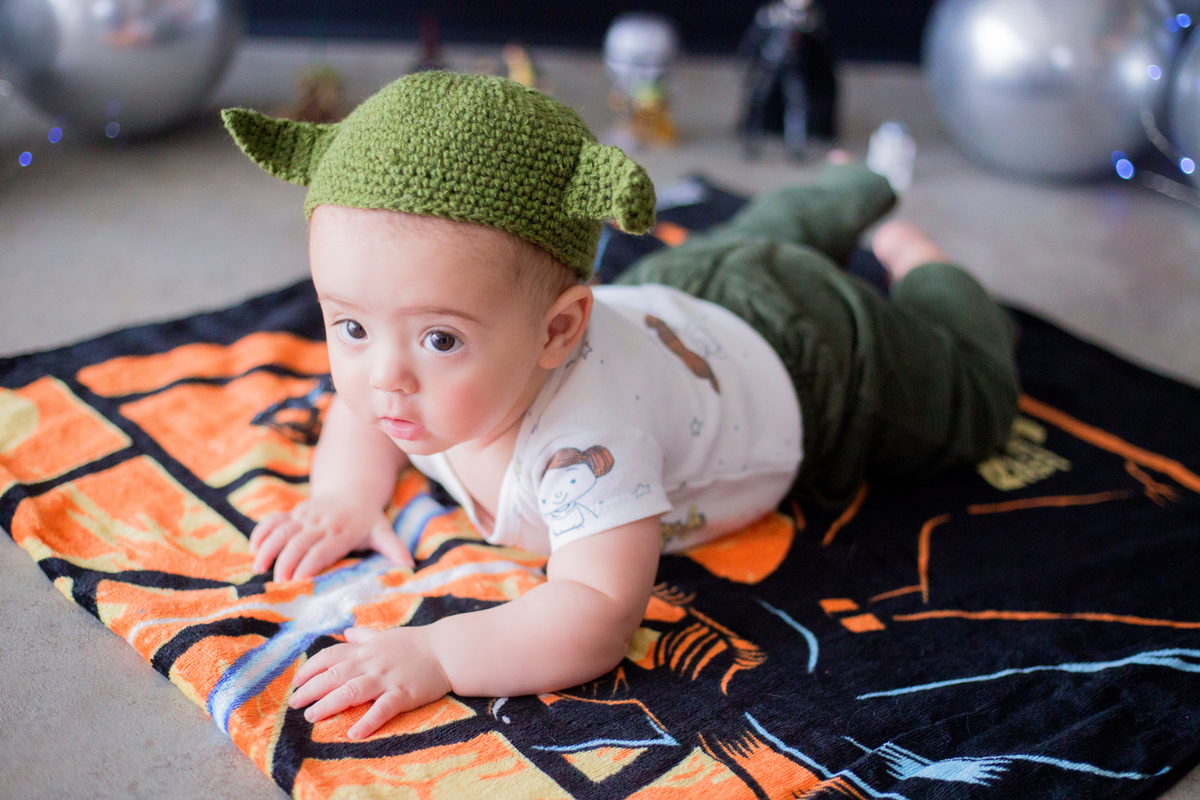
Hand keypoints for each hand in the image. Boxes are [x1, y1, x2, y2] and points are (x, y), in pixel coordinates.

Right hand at [249, 494, 412, 581]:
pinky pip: (274, 520)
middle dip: (286, 562)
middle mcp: (321, 522)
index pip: (322, 549)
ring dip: (269, 548)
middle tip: (277, 583)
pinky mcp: (294, 511)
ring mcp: (305, 515)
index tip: (298, 582)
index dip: (309, 564)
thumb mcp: (383, 532)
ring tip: (259, 568)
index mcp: (342, 531)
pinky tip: (253, 548)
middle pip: (299, 542)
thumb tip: (410, 567)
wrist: (354, 490)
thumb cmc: (368, 519)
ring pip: (282, 530)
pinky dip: (262, 532)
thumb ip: (394, 549)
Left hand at [289, 626, 452, 738]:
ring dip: (328, 705)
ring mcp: (387, 678)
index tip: (296, 682)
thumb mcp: (387, 635)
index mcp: (366, 649)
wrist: (447, 650)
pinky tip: (354, 733)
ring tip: (312, 717)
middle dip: (310, 690)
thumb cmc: (416, 644)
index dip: (310, 669)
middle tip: (294, 704)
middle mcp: (372, 662)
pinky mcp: (403, 693)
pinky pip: (382, 708)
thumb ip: (365, 635)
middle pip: (333, 675)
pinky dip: (367, 721)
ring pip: (350, 691)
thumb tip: (347, 631)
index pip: (330, 657)